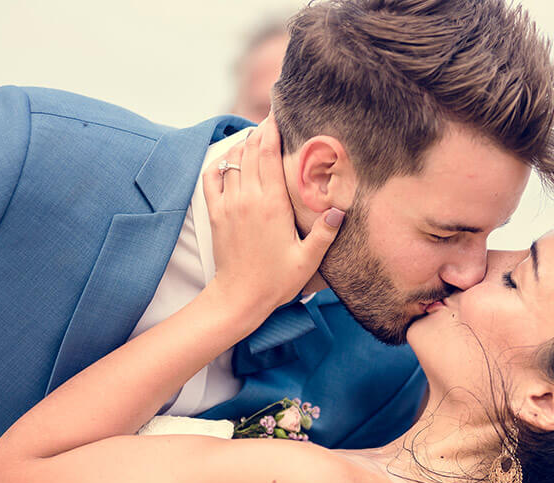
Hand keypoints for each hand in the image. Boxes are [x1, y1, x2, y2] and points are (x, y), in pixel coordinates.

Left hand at [203, 114, 343, 317]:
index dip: (273, 130)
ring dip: (244, 144)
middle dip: (261, 131)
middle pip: (251, 150)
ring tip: (257, 135)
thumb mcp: (308, 260)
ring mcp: (229, 204)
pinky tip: (230, 159)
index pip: (269, 154)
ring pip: (233, 160)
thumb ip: (325, 233)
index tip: (280, 114)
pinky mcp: (216, 213)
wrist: (239, 298)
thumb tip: (340, 210)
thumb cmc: (276, 281)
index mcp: (272, 204)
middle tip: (272, 119)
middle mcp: (248, 198)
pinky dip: (220, 163)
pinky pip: (212, 177)